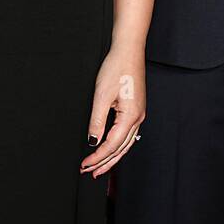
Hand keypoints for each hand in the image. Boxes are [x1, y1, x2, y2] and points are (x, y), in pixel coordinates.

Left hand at [81, 38, 145, 177]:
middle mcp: (138, 118)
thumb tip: (93, 142)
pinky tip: (109, 149)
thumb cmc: (116, 68)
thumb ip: (97, 121)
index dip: (98, 158)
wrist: (128, 50)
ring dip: (111, 157)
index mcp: (131, 116)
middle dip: (105, 163)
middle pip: (121, 149)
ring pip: (125, 144)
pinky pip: (127, 134)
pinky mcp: (135, 109)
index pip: (112, 145)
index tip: (84, 165)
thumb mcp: (101, 96)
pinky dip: (117, 145)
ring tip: (98, 167)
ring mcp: (138, 114)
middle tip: (89, 173)